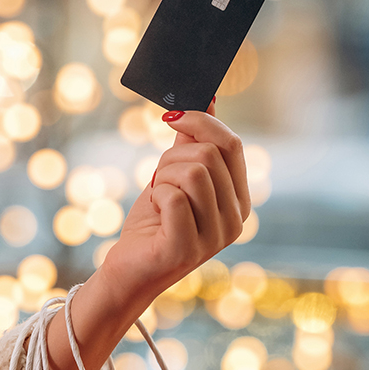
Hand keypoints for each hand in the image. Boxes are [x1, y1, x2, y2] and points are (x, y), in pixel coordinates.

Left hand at [99, 99, 250, 298]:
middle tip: (158, 181)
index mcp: (239, 200)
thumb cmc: (153, 223)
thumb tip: (207, 99)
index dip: (201, 122)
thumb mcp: (174, 176)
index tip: (171, 118)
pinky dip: (156, 197)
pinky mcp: (187, 248)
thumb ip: (192, 142)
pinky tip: (156, 216)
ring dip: (162, 178)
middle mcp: (236, 220)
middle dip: (172, 158)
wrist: (129, 270)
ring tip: (158, 200)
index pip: (232, 144)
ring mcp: (215, 238)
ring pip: (192, 172)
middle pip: (210, 154)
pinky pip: (173, 196)